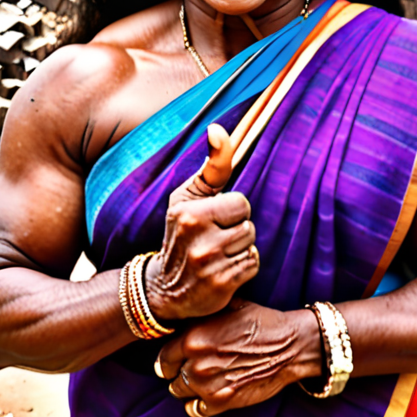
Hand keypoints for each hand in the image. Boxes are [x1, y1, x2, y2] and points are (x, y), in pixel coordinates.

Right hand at [145, 125, 259, 321]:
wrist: (164, 288)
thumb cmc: (184, 231)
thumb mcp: (190, 195)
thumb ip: (212, 164)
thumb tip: (217, 128)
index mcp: (189, 211)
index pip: (240, 202)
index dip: (232, 210)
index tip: (215, 220)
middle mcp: (196, 236)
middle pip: (248, 224)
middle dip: (238, 230)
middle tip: (216, 239)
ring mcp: (207, 264)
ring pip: (251, 245)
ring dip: (241, 250)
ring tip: (219, 255)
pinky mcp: (219, 286)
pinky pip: (252, 265)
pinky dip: (244, 268)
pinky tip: (224, 271)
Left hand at [155, 300, 322, 416]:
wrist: (288, 346)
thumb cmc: (260, 322)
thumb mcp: (228, 306)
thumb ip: (203, 314)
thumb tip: (187, 311)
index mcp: (193, 338)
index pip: (163, 356)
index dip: (169, 356)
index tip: (174, 356)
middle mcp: (196, 364)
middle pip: (170, 376)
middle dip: (178, 370)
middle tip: (191, 364)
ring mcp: (208, 386)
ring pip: (180, 392)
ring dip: (187, 386)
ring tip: (201, 377)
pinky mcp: (222, 402)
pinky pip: (194, 410)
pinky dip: (197, 403)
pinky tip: (207, 392)